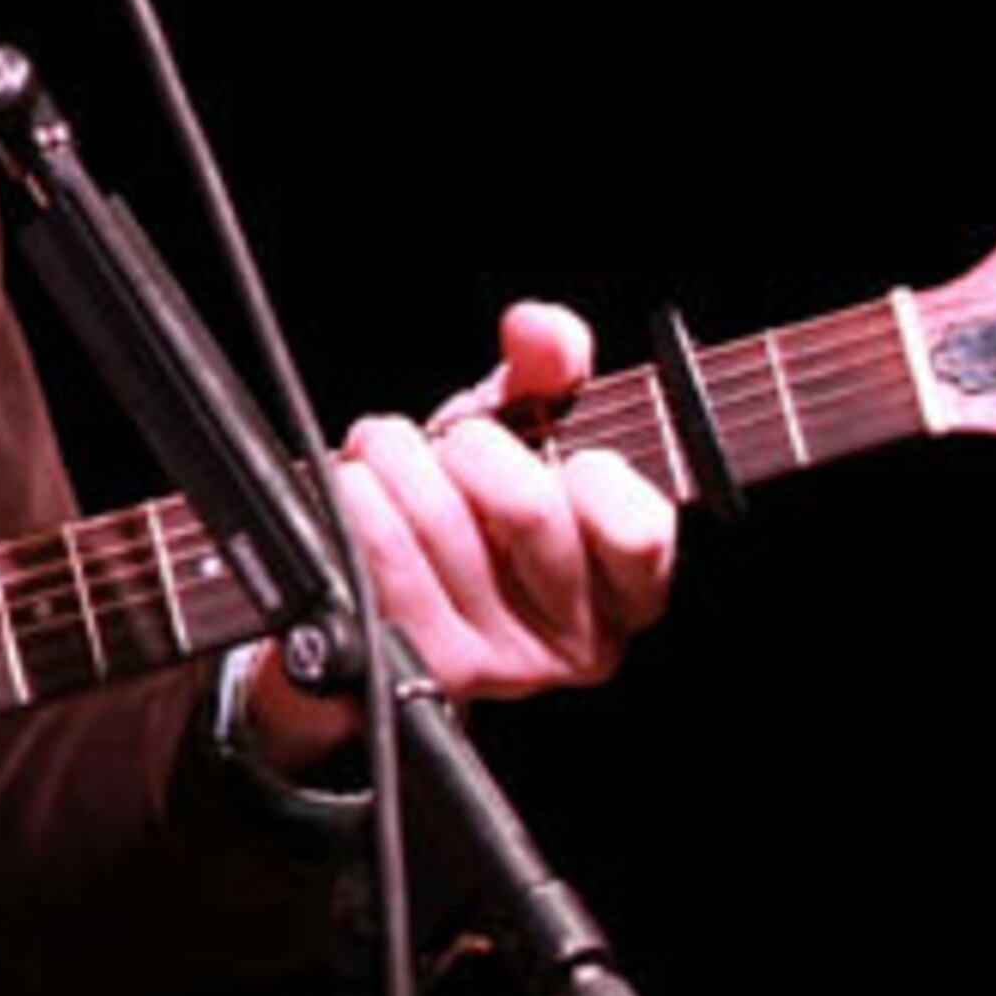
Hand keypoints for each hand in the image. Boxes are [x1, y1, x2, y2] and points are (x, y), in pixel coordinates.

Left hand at [237, 300, 676, 778]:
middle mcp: (573, 643)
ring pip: (440, 520)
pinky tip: (356, 491)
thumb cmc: (471, 514)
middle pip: (529, 508)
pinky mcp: (416, 666)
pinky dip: (356, 495)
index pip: (639, 529)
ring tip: (387, 458)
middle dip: (470, 444)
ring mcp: (497, 665)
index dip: (590, 473)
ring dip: (395, 460)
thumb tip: (539, 330)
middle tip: (449, 442)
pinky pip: (377, 551)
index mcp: (626, 590)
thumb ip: (549, 369)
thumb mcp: (523, 435)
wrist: (380, 597)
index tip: (555, 457)